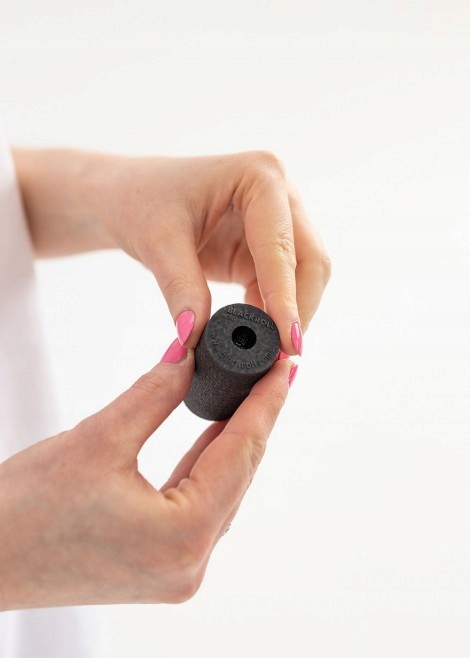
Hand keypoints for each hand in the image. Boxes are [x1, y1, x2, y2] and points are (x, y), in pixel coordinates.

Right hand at [0, 343, 293, 609]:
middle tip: (272, 371)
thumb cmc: (23, 511)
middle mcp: (190, 564)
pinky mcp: (158, 567)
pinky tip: (213, 435)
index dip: (266, 402)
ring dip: (233, 442)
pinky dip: (207, 468)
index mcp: (183, 536)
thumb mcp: (97, 439)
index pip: (241, 452)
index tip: (285, 365)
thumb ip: (155, 393)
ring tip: (250, 394)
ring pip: (221, 491)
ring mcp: (176, 572)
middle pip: (238, 474)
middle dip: (255, 418)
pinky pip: (199, 508)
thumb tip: (189, 352)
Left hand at [13, 149, 330, 353]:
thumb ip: (181, 288)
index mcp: (258, 176)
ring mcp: (277, 219)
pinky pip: (282, 285)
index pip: (280, 247)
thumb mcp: (157, 243)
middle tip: (282, 356)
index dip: (286, 298)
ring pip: (304, 275)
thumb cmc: (140, 202)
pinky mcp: (265, 246)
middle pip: (310, 260)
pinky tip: (258, 336)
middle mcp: (278, 193)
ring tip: (269, 352)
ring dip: (291, 313)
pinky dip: (274, 312)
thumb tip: (193, 339)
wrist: (129, 197)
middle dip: (299, 309)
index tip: (289, 343)